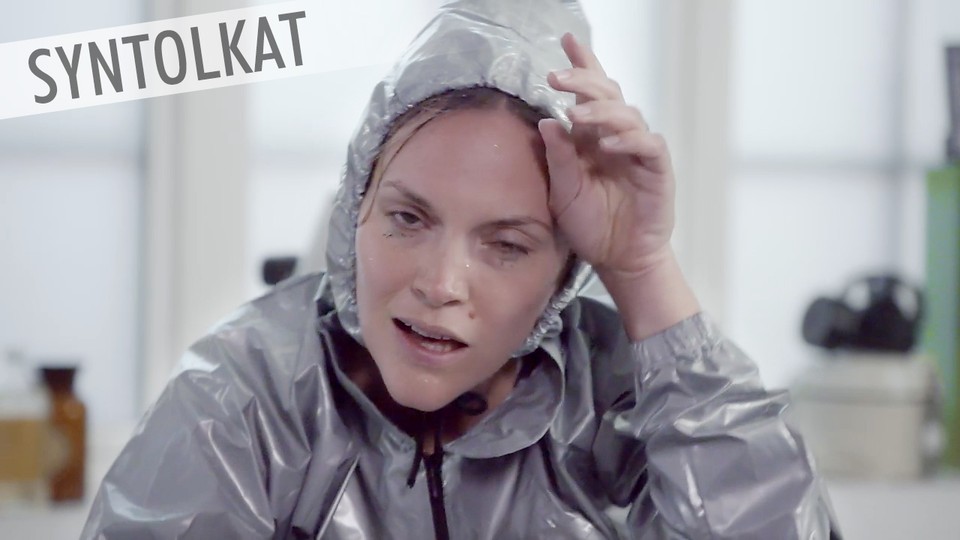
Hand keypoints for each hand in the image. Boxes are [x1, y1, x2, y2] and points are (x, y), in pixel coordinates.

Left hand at [541, 33, 698, 339]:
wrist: (618, 258)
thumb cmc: (591, 225)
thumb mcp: (563, 191)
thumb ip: (558, 157)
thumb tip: (546, 122)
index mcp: (592, 137)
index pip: (589, 93)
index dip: (583, 64)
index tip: (567, 40)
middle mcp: (616, 136)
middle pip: (607, 94)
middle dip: (584, 79)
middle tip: (558, 76)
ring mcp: (638, 150)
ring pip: (625, 114)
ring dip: (599, 111)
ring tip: (575, 116)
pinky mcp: (656, 168)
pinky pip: (646, 144)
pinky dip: (626, 140)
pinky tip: (606, 144)